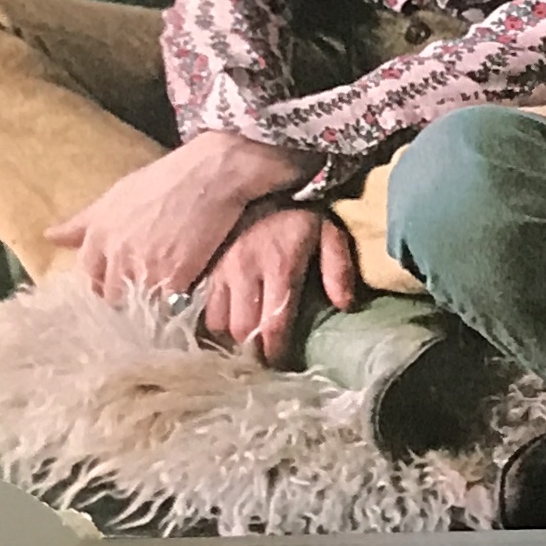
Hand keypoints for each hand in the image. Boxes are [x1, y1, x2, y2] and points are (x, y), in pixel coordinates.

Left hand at [44, 130, 308, 301]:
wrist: (211, 173)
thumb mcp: (116, 195)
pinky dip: (174, 308)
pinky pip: (166, 308)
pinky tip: (184, 301)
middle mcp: (115, 254)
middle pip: (112, 297)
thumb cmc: (165, 179)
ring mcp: (144, 268)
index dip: (106, 284)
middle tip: (146, 295)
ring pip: (138, 307)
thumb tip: (49, 237)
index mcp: (98, 236)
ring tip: (165, 301)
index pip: (90, 278)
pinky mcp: (173, 278)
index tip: (122, 285)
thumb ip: (82, 222)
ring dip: (150, 307)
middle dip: (127, 298)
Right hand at [199, 202, 361, 364]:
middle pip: (243, 332)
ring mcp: (220, 271)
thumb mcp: (328, 232)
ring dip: (232, 341)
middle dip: (255, 353)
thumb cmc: (297, 214)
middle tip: (267, 360)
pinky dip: (212, 326)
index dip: (278, 353)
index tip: (286, 365)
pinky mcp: (205, 269)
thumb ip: (339, 268)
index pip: (274, 324)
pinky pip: (201, 310)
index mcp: (279, 266)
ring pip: (217, 325)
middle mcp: (245, 272)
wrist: (255, 180)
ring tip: (247, 346)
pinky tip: (226, 331)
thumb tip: (344, 305)